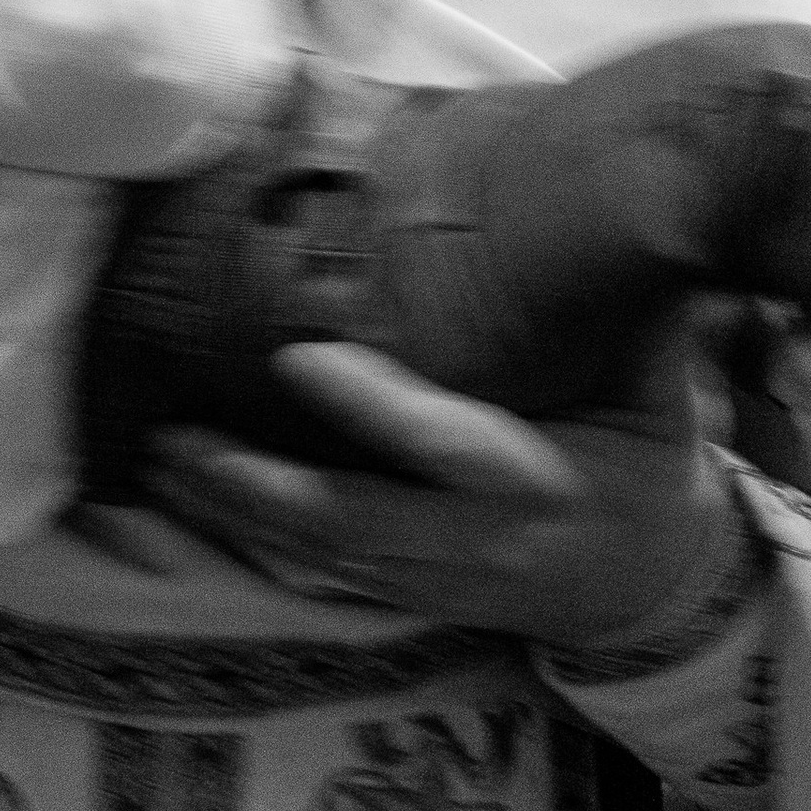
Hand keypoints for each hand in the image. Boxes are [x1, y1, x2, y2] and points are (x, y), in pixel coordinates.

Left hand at [140, 338, 743, 660]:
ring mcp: (432, 582)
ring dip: (229, 515)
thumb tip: (613, 211)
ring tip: (156, 461)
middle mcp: (475, 541)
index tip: (297, 356)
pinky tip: (178, 508)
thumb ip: (626, 319)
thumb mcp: (655, 396)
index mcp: (538, 480)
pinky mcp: (403, 599)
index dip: (372, 405)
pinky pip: (310, 580)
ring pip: (315, 557)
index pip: (445, 442)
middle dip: (256, 486)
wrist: (650, 589)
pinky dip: (242, 545)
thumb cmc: (643, 468)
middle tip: (176, 435)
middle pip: (350, 522)